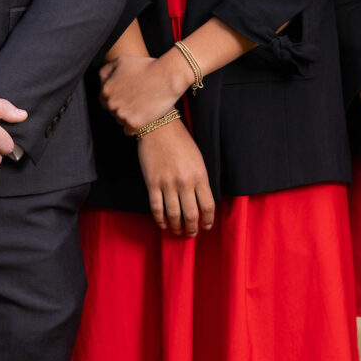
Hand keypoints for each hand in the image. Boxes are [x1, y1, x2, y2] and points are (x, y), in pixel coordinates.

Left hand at [99, 52, 190, 136]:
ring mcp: (122, 114)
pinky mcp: (134, 123)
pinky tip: (142, 117)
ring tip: (141, 106)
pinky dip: (134, 127)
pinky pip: (128, 131)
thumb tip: (101, 81)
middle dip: (121, 107)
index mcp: (105, 90)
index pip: (103, 100)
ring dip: (128, 116)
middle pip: (112, 111)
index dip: (115, 97)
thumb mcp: (120, 61)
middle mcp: (111, 103)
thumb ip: (106, 71)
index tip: (126, 95)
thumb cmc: (145, 66)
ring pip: (120, 121)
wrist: (167, 76)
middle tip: (136, 100)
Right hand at [137, 121, 213, 235]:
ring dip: (176, 227)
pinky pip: (156, 207)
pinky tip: (162, 224)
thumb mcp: (198, 160)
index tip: (206, 226)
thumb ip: (200, 180)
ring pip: (174, 215)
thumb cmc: (180, 141)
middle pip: (191, 215)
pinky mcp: (152, 183)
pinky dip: (160, 219)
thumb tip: (200, 200)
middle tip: (191, 233)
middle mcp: (185, 183)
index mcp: (200, 176)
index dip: (208, 220)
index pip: (208, 206)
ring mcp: (168, 184)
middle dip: (192, 228)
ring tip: (177, 231)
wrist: (158, 127)